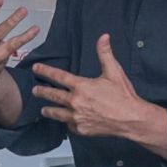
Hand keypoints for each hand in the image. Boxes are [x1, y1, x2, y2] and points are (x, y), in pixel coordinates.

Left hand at [32, 34, 156, 140]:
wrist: (131, 119)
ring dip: (49, 110)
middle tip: (35, 90)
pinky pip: (69, 124)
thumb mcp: (114, 71)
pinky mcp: (81, 129)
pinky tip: (65, 120)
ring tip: (43, 110)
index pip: (58, 77)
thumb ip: (105, 54)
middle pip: (53, 96)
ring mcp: (77, 117)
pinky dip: (66, 121)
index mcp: (81, 86)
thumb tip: (103, 37)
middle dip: (42, 92)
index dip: (45, 71)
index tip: (36, 68)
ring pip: (56, 113)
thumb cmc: (123, 95)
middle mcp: (75, 102)